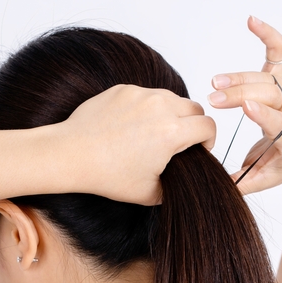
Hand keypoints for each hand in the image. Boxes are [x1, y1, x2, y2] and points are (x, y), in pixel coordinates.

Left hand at [61, 84, 215, 204]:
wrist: (72, 155)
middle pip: (194, 107)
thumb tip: (184, 178)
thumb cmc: (107, 174)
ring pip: (171, 97)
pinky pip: (146, 94)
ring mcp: (141, 94)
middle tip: (182, 140)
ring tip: (156, 133)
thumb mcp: (149, 193)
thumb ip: (175, 184)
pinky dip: (147, 107)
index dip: (209, 140)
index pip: (208, 126)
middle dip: (194, 124)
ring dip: (172, 113)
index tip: (201, 148)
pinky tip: (133, 126)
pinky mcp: (124, 89)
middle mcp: (160, 107)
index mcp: (172, 133)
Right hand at [208, 17, 281, 194]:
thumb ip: (245, 183)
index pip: (279, 122)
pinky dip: (267, 34)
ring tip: (216, 82)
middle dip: (240, 95)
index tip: (246, 106)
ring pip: (265, 77)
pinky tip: (252, 20)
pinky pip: (278, 51)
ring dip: (239, 77)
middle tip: (213, 99)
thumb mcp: (266, 179)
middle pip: (268, 95)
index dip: (263, 113)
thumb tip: (221, 186)